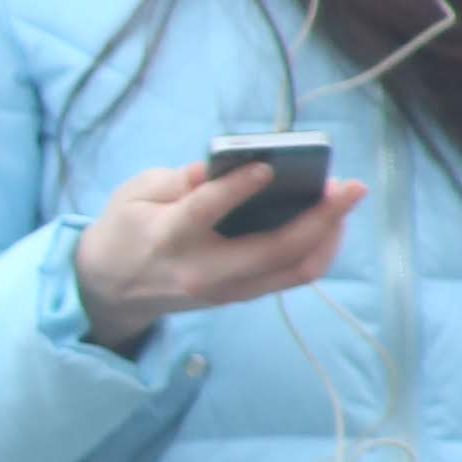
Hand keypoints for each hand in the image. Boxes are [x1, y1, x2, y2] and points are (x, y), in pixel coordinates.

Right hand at [71, 161, 370, 354]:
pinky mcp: (240, 295)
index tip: (267, 166)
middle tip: (349, 186)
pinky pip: (291, 276)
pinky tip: (328, 221)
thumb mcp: (135, 193)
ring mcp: (227, 290)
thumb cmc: (125, 229)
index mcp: (168, 237)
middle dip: (321, 218)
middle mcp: (204, 271)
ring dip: (329, 236)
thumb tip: (222, 165)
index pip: (205, 212)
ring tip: (344, 200)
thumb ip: (179, 179)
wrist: (112, 290)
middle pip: (275, 250)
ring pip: (295, 271)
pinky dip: (317, 248)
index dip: (237, 189)